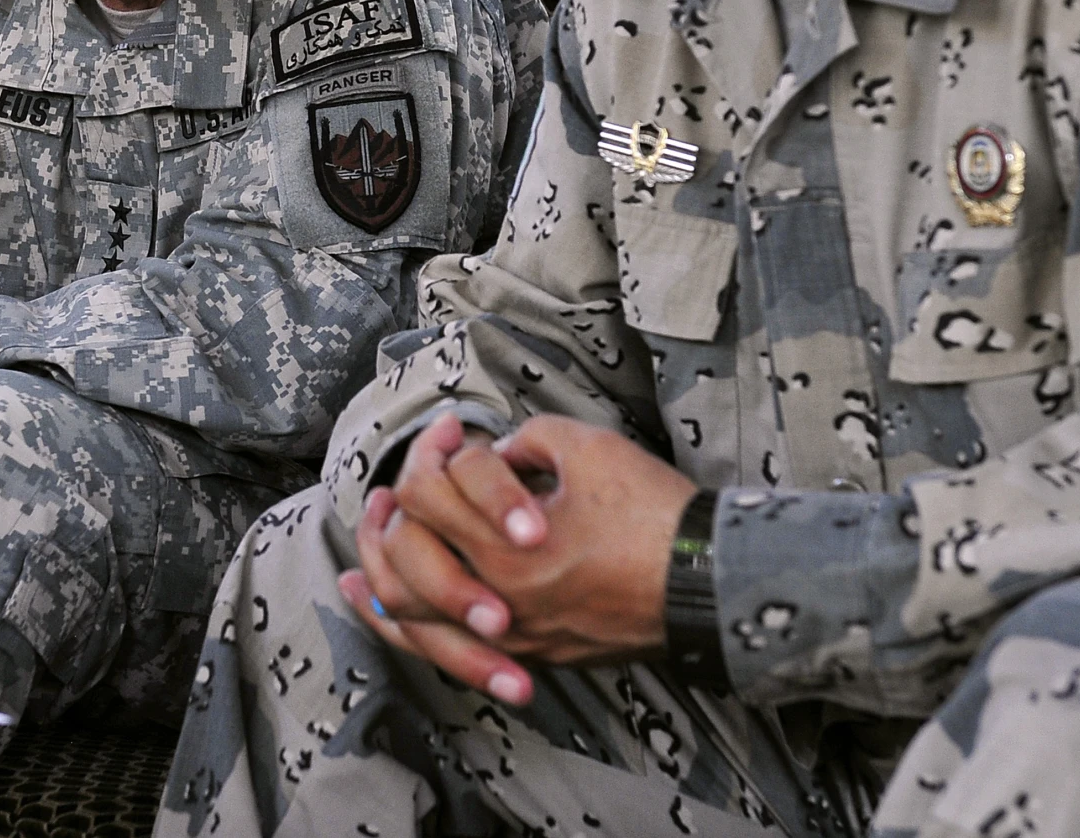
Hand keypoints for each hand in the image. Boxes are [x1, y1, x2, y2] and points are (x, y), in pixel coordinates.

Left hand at [341, 412, 695, 705]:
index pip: (431, 491)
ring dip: (379, 565)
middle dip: (401, 501)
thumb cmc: (652, 516)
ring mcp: (509, 632)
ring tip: (372, 530)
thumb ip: (525, 442)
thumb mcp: (586, 449)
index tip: (458, 430)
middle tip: (414, 473)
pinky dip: (400, 621)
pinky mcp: (527, 650)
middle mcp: (495, 598)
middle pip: (408, 549)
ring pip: (410, 611)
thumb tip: (496, 455)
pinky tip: (373, 602)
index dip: (437, 450)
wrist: (708, 585)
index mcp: (504, 547)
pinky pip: (442, 648)